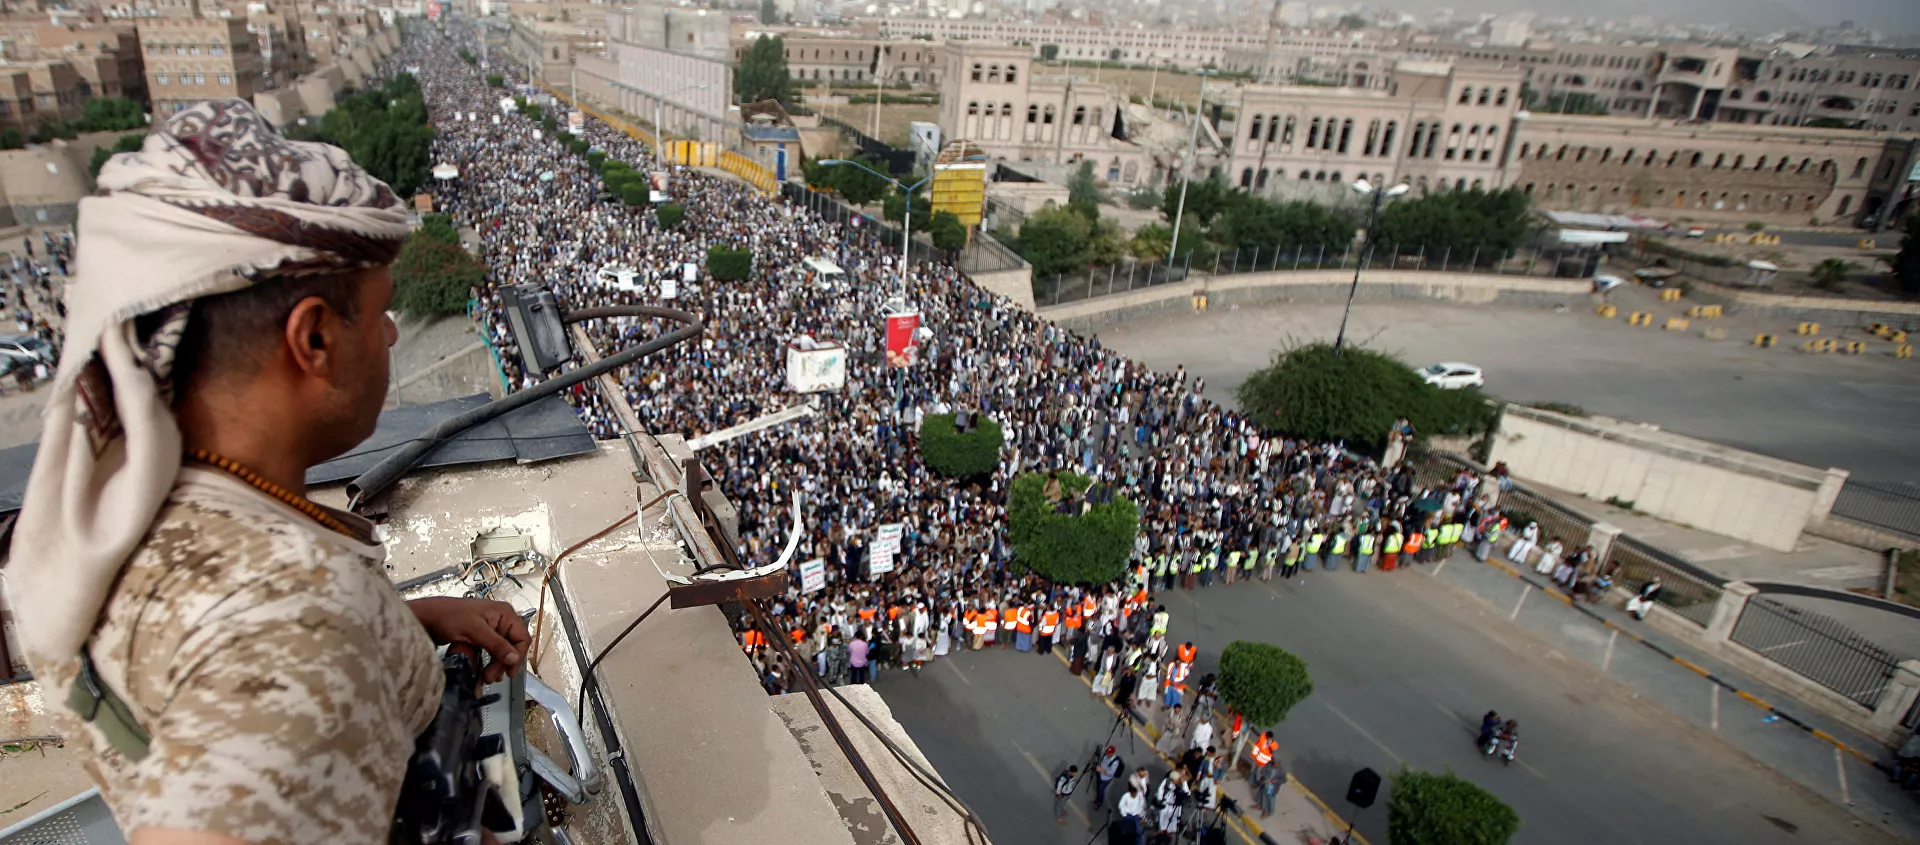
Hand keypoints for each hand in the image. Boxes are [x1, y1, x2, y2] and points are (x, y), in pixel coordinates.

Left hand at [409, 596, 530, 683]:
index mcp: (504, 614)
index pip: (522, 637)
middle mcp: (501, 621)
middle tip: (490, 678)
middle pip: (512, 646)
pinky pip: (491, 652)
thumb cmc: (450, 617)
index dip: (518, 656)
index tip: (508, 672)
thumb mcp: (475, 631)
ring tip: (486, 678)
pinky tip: (485, 673)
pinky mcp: (481, 637)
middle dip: (503, 664)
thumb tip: (515, 659)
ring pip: (502, 651)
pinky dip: (489, 663)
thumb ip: (497, 645)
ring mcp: (491, 629)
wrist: (427, 616)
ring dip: (496, 666)